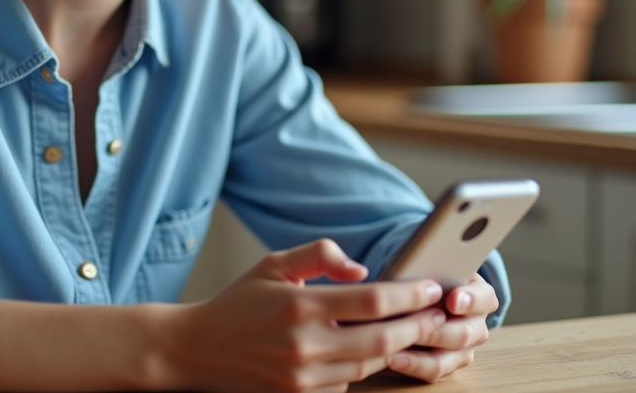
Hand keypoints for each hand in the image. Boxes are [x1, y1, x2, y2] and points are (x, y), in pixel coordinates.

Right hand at [170, 238, 449, 392]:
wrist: (197, 349)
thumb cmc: (239, 302)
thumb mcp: (274, 263)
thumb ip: (320, 255)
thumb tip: (362, 271)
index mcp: (301, 306)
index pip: (373, 301)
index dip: (410, 294)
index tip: (431, 287)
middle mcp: (305, 346)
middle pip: (382, 339)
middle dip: (417, 325)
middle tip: (438, 312)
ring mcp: (303, 378)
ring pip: (369, 364)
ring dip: (396, 346)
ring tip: (414, 328)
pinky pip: (347, 382)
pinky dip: (362, 365)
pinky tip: (371, 348)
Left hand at [385, 273, 497, 382]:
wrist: (428, 296)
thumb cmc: (432, 277)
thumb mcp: (437, 267)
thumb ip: (433, 271)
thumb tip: (414, 275)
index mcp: (481, 296)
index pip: (484, 298)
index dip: (470, 300)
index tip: (453, 299)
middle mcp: (477, 325)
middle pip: (464, 334)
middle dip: (437, 331)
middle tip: (415, 327)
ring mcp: (464, 349)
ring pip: (447, 358)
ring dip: (420, 354)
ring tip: (396, 349)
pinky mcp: (448, 365)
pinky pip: (432, 372)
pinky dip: (411, 366)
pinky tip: (393, 359)